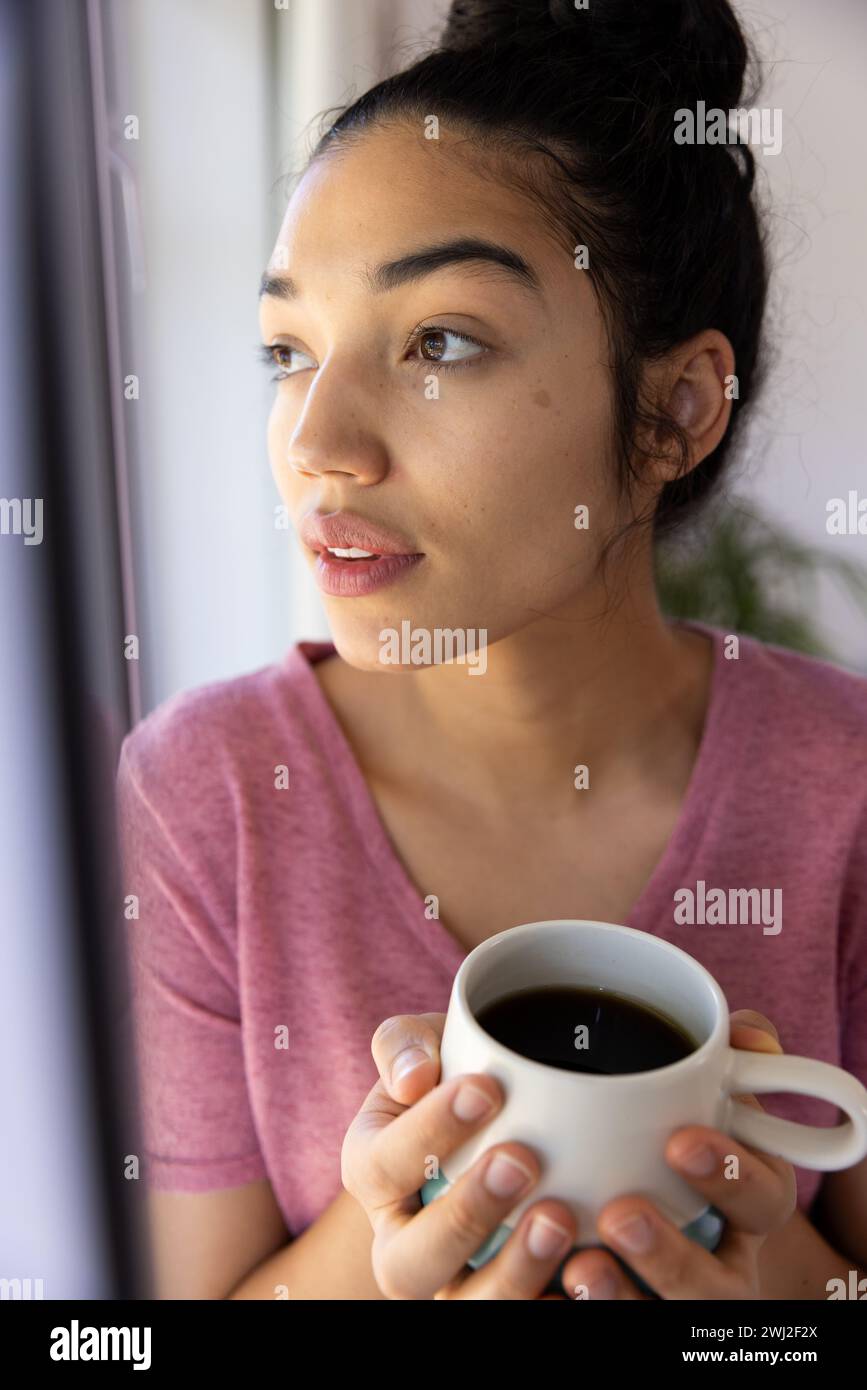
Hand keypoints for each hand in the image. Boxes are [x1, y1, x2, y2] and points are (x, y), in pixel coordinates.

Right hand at [341, 1012, 580, 1298]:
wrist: (502, 1119)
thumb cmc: (457, 1074)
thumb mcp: (423, 1045)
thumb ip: (402, 1044)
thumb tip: (414, 1077)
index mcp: (372, 1172)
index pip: (382, 1163)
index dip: (429, 1130)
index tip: (487, 1088)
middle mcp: (401, 1242)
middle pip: (407, 1262)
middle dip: (463, 1215)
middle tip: (521, 1160)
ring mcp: (452, 1282)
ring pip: (463, 1306)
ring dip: (511, 1272)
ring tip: (561, 1219)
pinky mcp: (501, 1296)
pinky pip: (518, 1315)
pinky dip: (549, 1302)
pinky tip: (584, 1274)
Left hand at [558, 1009, 798, 1299]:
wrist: (628, 1215)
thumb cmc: (662, 1136)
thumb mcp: (700, 1100)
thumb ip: (716, 1060)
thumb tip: (738, 1032)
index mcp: (742, 1205)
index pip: (761, 1200)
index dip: (730, 1176)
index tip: (681, 1140)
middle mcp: (714, 1267)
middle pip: (714, 1287)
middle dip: (671, 1256)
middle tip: (620, 1213)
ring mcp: (664, 1300)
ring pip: (657, 1317)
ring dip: (620, 1298)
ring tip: (580, 1264)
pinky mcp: (613, 1313)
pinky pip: (599, 1328)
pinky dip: (573, 1315)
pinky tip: (547, 1294)